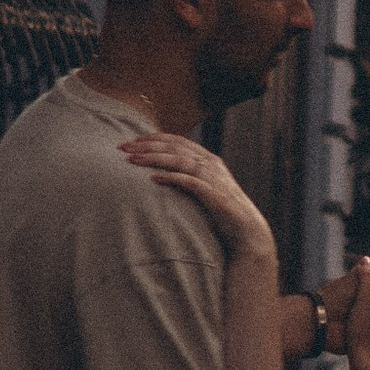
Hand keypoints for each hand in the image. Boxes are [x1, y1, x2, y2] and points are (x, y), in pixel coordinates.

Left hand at [121, 134, 277, 262]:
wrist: (247, 232)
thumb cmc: (221, 213)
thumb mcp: (203, 190)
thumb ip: (187, 178)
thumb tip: (161, 175)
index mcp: (207, 159)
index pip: (176, 140)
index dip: (152, 137)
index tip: (131, 140)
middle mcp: (210, 163)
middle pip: (174, 146)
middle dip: (146, 144)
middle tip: (122, 147)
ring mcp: (213, 178)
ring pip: (179, 159)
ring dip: (153, 158)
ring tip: (131, 160)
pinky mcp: (214, 194)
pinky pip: (189, 181)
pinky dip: (170, 177)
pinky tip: (152, 179)